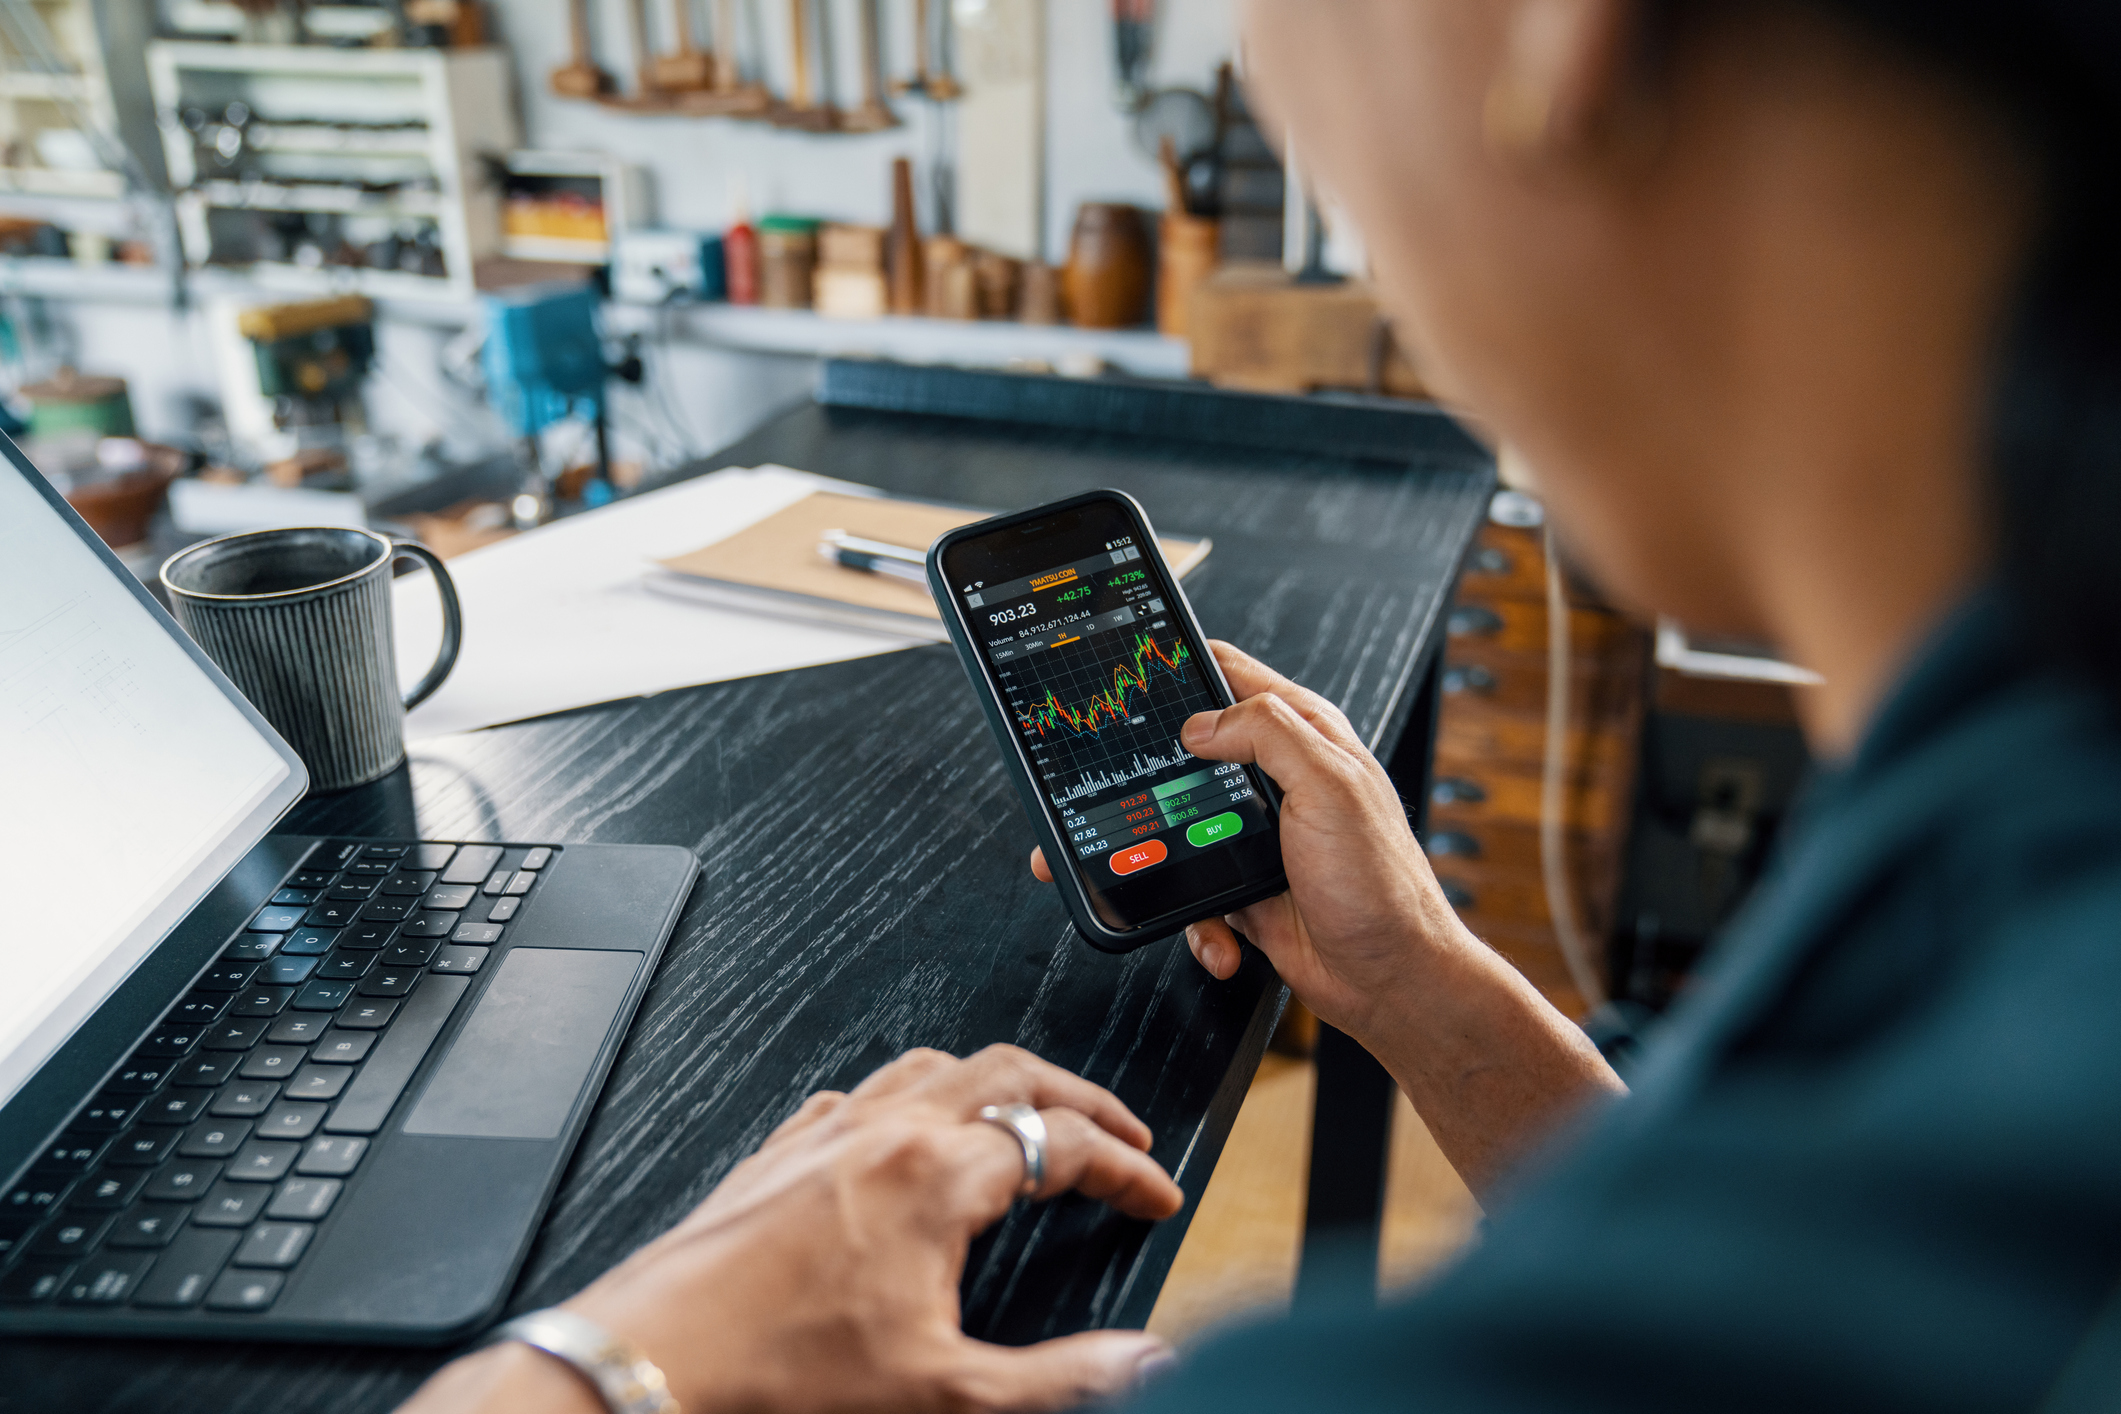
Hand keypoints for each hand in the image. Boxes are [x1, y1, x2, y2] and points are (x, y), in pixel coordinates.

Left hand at [403, 1046, 1181, 1413]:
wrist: (651, 1367)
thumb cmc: (775, 1376)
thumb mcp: (943, 1393)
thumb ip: (1059, 1376)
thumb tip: (1140, 1362)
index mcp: (935, 1176)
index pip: (1064, 1144)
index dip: (1128, 1168)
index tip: (1155, 1194)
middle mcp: (883, 1132)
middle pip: (1009, 1072)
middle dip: (1077, 1098)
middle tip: (1120, 1130)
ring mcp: (825, 1134)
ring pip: (933, 1066)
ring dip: (995, 1082)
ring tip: (1029, 1114)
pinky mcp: (778, 1152)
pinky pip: (858, 1093)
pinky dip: (908, 1097)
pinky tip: (905, 1131)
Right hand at [1032, 641, 1464, 1044]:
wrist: (1389, 979)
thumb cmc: (1381, 884)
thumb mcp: (1329, 785)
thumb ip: (1268, 733)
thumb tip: (1202, 721)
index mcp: (1305, 735)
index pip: (1232, 676)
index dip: (1183, 669)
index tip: (1136, 682)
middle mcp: (1280, 778)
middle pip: (1190, 754)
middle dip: (1155, 778)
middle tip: (1132, 795)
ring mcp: (1259, 834)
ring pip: (1179, 828)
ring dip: (1171, 863)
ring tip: (1180, 882)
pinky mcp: (1244, 885)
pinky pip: (1194, 893)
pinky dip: (1201, 923)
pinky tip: (1223, 936)